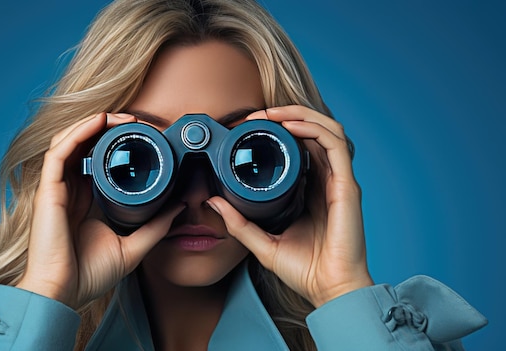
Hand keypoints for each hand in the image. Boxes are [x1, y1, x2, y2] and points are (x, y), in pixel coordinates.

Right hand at [17, 112, 182, 308]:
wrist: (63, 294)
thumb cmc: (89, 275)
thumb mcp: (132, 247)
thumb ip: (155, 227)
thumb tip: (178, 207)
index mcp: (86, 199)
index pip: (96, 159)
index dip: (116, 142)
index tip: (143, 135)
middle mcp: (70, 189)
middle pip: (84, 144)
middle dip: (108, 127)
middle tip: (136, 121)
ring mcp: (57, 188)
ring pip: (70, 140)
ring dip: (95, 124)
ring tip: (121, 118)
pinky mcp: (48, 190)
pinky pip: (59, 152)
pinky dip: (78, 133)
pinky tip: (99, 122)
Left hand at [206, 105, 372, 307]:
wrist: (328, 289)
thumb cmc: (303, 269)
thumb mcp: (262, 241)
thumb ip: (238, 222)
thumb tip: (212, 201)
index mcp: (311, 190)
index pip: (300, 147)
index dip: (279, 131)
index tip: (251, 128)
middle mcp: (326, 180)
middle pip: (313, 132)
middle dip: (286, 116)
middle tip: (258, 115)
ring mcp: (339, 181)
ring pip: (326, 130)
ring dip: (299, 115)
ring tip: (273, 114)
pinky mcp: (347, 186)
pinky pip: (335, 145)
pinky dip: (314, 130)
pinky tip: (292, 127)